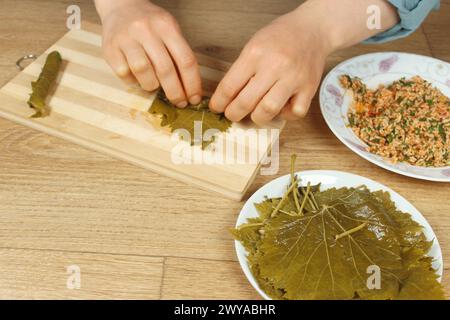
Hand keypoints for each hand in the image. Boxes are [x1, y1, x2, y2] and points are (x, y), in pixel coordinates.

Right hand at [96, 0, 201, 106]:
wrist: (121, 6)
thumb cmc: (150, 24)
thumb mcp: (169, 30)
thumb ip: (178, 54)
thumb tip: (189, 89)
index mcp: (166, 26)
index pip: (185, 60)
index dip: (192, 84)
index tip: (194, 98)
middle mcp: (145, 30)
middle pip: (165, 69)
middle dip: (175, 92)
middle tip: (179, 103)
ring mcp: (126, 38)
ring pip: (143, 71)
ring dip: (151, 85)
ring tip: (154, 85)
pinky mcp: (110, 48)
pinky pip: (124, 73)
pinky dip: (133, 81)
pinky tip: (137, 77)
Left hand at [209, 9, 330, 123]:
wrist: (312, 29)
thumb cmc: (280, 37)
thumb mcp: (253, 45)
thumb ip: (241, 70)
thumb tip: (227, 97)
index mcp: (255, 54)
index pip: (229, 86)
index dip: (219, 102)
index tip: (217, 107)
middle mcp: (274, 66)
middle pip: (246, 102)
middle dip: (234, 114)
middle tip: (232, 114)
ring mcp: (293, 78)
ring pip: (269, 110)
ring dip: (257, 118)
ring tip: (254, 114)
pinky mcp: (309, 87)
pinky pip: (295, 112)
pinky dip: (286, 115)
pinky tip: (281, 107)